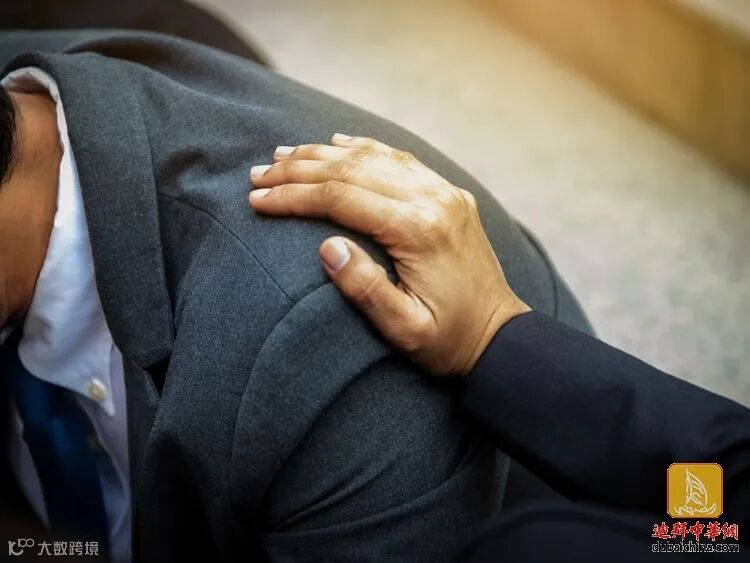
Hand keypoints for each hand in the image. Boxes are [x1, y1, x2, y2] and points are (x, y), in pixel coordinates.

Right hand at [249, 134, 529, 375]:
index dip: (294, 196)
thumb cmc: (449, 340)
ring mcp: (443, 192)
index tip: (257, 198)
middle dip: (299, 169)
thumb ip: (365, 289)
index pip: (341, 198)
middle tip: (258, 172)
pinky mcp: (448, 195)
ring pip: (373, 157)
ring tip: (283, 154)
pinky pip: (400, 159)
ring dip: (324, 153)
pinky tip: (339, 142)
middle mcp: (432, 199)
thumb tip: (326, 246)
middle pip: (352, 169)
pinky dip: (365, 148)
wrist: (499, 336)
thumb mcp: (405, 330)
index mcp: (418, 230)